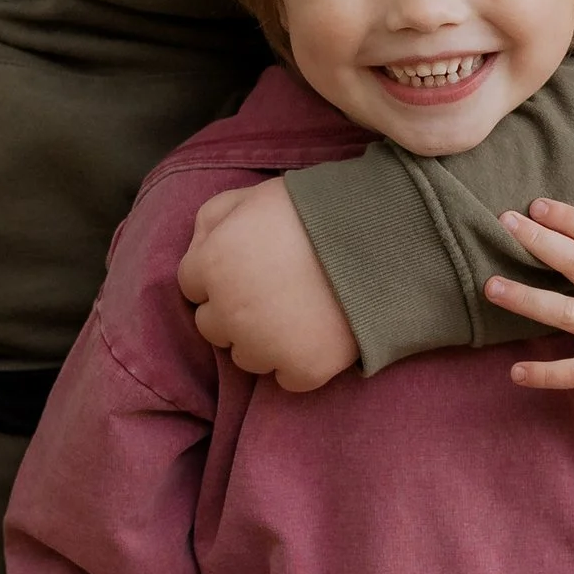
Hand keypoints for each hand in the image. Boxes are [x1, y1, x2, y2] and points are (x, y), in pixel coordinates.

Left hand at [178, 182, 359, 392]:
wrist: (383, 237)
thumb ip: (213, 218)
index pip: (190, 286)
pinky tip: (317, 335)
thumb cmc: (316, 209)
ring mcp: (265, 346)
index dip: (218, 274)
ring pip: (245, 357)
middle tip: (273, 291)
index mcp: (213, 264)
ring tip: (298, 313)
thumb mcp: (254, 194)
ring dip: (263, 340)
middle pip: (212, 327)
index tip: (248, 266)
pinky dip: (299, 364)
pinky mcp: (303, 370)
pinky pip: (286, 380)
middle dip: (234, 310)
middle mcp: (230, 311)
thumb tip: (197, 248)